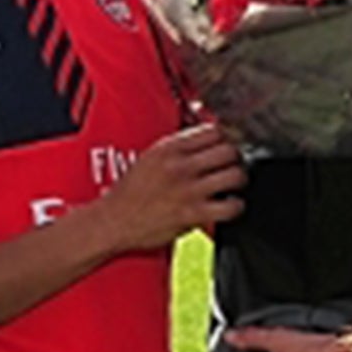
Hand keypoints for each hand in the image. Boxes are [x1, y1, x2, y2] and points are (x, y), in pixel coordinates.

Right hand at [93, 123, 245, 253]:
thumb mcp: (149, 158)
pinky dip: (236, 206)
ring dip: (238, 180)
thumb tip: (203, 141)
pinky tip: (228, 206)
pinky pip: (230, 206)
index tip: (225, 146)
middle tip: (231, 166)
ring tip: (232, 186)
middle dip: (235, 158)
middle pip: (229, 150)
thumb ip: (176, 149)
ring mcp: (188, 190)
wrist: (112, 221)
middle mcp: (180, 166)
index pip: (213, 131)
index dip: (224, 139)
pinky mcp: (192, 213)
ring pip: (235, 175)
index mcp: (169, 148)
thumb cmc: (129, 194)